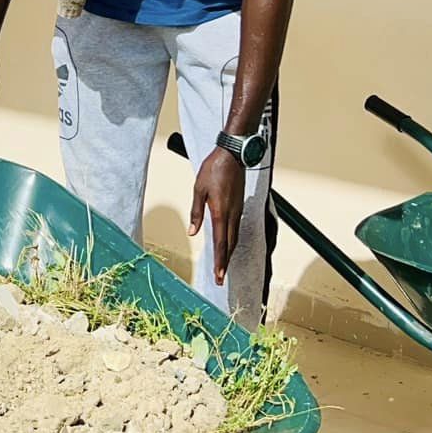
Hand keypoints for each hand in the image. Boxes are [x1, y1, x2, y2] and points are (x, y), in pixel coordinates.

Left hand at [189, 148, 246, 286]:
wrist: (232, 154)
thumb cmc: (213, 169)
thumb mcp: (199, 189)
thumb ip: (196, 212)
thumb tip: (193, 232)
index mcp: (220, 212)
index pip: (221, 243)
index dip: (220, 261)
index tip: (218, 276)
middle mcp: (231, 214)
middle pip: (230, 244)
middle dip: (225, 263)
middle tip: (220, 278)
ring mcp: (237, 210)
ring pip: (234, 237)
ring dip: (229, 253)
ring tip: (223, 266)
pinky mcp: (238, 206)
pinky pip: (235, 228)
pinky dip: (231, 240)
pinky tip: (228, 244)